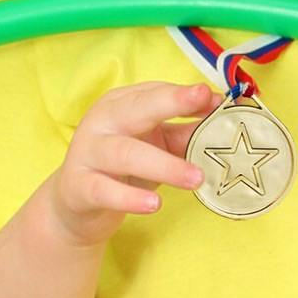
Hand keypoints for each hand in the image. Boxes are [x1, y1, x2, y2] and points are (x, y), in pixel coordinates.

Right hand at [47, 81, 211, 246]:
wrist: (75, 204)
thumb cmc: (124, 167)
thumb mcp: (158, 145)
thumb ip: (187, 131)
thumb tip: (222, 114)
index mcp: (121, 105)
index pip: (155, 93)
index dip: (186, 95)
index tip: (215, 97)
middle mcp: (101, 123)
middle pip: (136, 109)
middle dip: (171, 103)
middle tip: (205, 102)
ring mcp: (87, 154)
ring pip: (126, 154)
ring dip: (164, 164)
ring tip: (196, 178)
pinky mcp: (79, 187)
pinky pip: (105, 190)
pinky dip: (129, 197)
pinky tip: (154, 204)